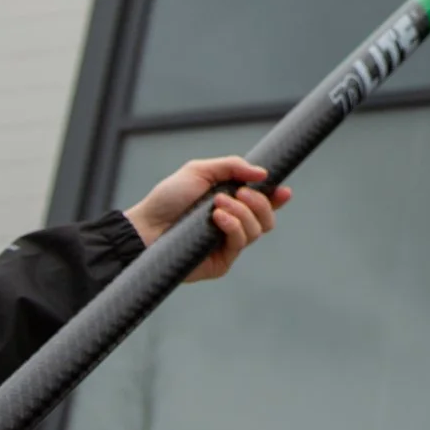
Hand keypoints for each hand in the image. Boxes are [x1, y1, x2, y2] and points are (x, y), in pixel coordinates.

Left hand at [123, 156, 291, 282]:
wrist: (145, 226)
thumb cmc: (168, 199)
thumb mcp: (198, 171)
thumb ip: (231, 166)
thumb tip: (262, 173)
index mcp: (231, 204)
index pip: (263, 204)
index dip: (277, 197)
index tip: (284, 190)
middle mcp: (233, 225)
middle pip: (267, 219)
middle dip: (260, 202)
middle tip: (240, 192)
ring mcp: (227, 245)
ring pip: (258, 231)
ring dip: (242, 212)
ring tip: (217, 205)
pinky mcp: (221, 262)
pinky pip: (241, 244)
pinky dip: (234, 226)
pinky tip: (217, 218)